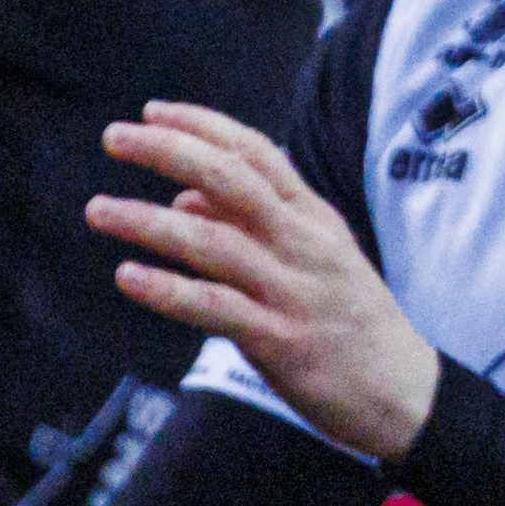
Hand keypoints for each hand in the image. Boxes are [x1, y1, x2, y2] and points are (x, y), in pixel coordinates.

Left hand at [89, 103, 444, 459]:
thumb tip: (181, 202)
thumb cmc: (354, 324)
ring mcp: (292, 292)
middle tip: (115, 137)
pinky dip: (168, 289)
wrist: (405, 393)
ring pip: (213, 242)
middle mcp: (304, 245)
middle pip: (230, 181)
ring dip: (148, 222)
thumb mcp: (315, 261)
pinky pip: (214, 307)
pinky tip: (128, 275)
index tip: (153, 112)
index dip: (203, 126)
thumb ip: (252, 227)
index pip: (256, 153)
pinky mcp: (280, 341)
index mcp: (314, 219)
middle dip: (169, 152)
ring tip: (98, 209)